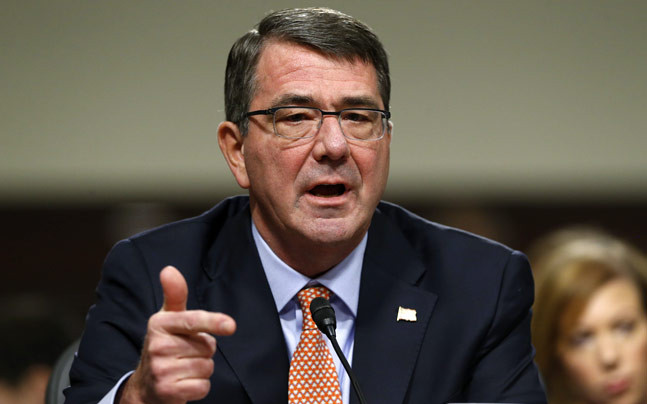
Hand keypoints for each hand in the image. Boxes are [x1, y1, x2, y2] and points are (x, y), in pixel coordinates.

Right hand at [120, 266, 235, 403]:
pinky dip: (200, 387)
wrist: (146, 387)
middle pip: (207, 346)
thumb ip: (175, 295)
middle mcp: (156, 346)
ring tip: (184, 368)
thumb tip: (169, 269)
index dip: (213, 322)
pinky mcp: (168, 392)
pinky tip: (184, 384)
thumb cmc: (165, 346)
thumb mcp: (168, 319)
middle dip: (203, 350)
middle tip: (185, 353)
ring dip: (202, 369)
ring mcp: (161, 370)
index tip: (230, 325)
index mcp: (159, 324)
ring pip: (207, 367)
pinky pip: (203, 386)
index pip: (192, 321)